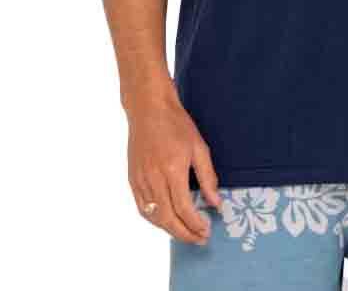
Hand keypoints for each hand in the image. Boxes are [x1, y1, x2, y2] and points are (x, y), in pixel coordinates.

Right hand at [125, 88, 222, 244]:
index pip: (183, 208)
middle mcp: (153, 178)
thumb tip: (215, 203)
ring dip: (170, 229)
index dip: (195, 224)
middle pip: (168, 218)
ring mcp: (140, 180)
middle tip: (199, 239)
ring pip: (154, 216)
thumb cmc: (176, 124)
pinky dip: (155, 219)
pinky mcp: (132, 179)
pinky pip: (143, 207)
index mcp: (172, 169)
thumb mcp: (198, 146)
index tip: (206, 230)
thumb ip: (207, 177)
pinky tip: (166, 220)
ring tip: (185, 233)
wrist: (148, 109)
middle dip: (184, 234)